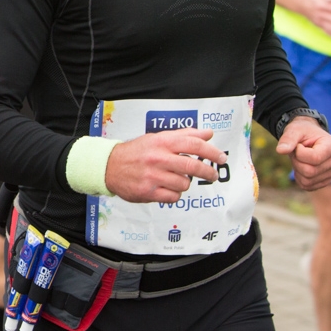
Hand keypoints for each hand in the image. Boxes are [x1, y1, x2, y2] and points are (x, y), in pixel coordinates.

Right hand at [104, 129, 223, 203]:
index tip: (221, 157)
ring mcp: (153, 176)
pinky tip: (166, 188)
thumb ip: (184, 135)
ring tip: (175, 179)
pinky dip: (174, 194)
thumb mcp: (158, 138)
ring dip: (184, 183)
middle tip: (212, 174)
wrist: (109, 166)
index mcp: (162, 142)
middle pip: (192, 166)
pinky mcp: (148, 192)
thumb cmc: (137, 152)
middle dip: (207, 172)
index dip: (211, 151)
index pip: (193, 144)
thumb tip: (208, 133)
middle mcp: (158, 158)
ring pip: (184, 184)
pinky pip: (173, 197)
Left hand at [277, 116, 330, 190]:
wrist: (308, 137)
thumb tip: (280, 151)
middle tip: (296, 153)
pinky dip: (299, 178)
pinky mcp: (325, 181)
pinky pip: (308, 186)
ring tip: (300, 159)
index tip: (298, 145)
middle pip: (310, 171)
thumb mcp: (294, 130)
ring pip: (308, 181)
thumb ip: (288, 139)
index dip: (299, 153)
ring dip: (297, 170)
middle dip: (296, 162)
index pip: (315, 158)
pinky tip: (300, 167)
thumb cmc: (302, 132)